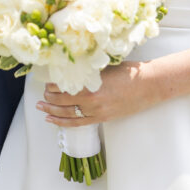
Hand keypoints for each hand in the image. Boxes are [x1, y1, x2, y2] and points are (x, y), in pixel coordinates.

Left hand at [37, 62, 153, 125]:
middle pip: (62, 101)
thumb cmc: (128, 72)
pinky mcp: (101, 119)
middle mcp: (91, 101)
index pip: (63, 87)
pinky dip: (62, 122)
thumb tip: (70, 65)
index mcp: (91, 85)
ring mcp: (96, 112)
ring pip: (67, 113)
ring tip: (40, 107)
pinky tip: (52, 119)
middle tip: (42, 93)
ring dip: (51, 110)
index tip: (46, 80)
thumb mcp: (104, 66)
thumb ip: (87, 68)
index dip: (52, 84)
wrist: (148, 86)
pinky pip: (77, 123)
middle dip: (49, 97)